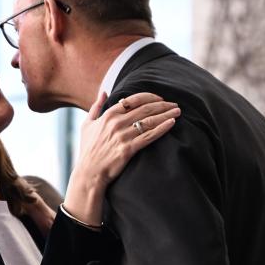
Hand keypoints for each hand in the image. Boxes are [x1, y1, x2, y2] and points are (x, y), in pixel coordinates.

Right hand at [63, 92, 179, 226]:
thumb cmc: (88, 149)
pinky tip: (172, 123)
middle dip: (163, 105)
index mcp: (108, 115)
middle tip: (174, 105)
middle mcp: (116, 123)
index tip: (160, 99)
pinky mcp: (128, 149)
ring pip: (149, 121)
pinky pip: (149, 136)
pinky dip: (162, 128)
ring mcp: (123, 136)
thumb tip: (104, 92)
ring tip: (177, 112)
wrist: (89, 173)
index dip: (150, 97)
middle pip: (145, 108)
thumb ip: (96, 106)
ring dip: (166, 114)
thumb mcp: (87, 124)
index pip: (134, 99)